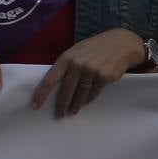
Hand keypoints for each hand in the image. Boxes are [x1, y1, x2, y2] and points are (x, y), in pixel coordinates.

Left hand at [31, 27, 145, 118]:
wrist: (122, 43)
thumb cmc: (95, 48)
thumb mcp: (77, 51)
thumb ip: (67, 65)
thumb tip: (55, 83)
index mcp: (66, 57)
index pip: (50, 79)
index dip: (41, 94)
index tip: (35, 105)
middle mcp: (77, 64)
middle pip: (65, 90)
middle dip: (61, 105)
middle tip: (59, 115)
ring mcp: (91, 71)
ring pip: (80, 94)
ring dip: (75, 105)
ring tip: (72, 111)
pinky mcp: (105, 77)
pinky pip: (93, 92)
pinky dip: (88, 99)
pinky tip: (85, 103)